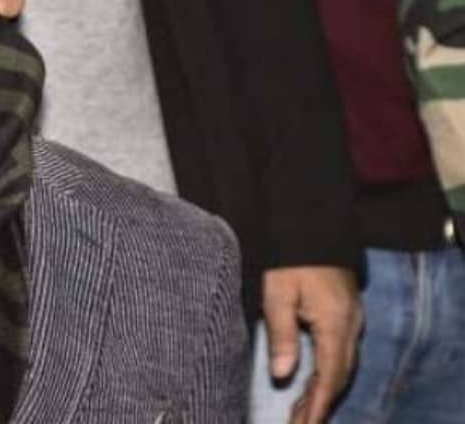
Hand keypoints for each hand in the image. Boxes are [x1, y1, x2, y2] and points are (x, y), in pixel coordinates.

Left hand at [261, 266, 361, 423]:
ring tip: (302, 413)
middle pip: (339, 376)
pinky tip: (311, 383)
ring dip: (323, 391)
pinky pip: (339, 353)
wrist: (310, 225)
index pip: (330, 376)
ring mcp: (351, 320)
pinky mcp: (344, 315)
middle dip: (320, 404)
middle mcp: (350, 326)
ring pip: (341, 366)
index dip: (318, 404)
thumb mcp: (277, 294)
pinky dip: (326, 373)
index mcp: (335, 324)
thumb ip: (281, 335)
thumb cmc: (290, 258)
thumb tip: (283, 375)